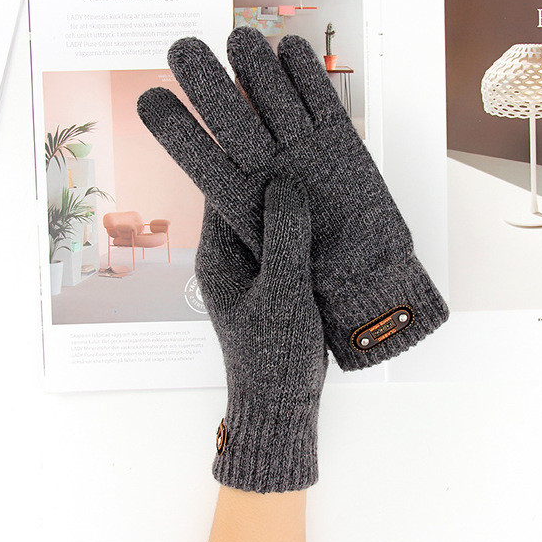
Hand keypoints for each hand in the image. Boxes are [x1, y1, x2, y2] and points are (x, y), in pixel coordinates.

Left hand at [196, 177, 327, 492]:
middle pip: (246, 205)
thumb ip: (284, 239)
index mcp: (217, 257)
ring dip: (289, 204)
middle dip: (272, 181)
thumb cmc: (273, 355)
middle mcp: (229, 258)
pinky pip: (284, 243)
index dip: (244, 165)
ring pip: (268, 223)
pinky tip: (324, 216)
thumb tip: (285, 186)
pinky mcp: (272, 280)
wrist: (280, 400)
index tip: (270, 141)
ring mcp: (251, 270)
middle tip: (300, 153)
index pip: (222, 195)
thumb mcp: (282, 293)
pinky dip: (301, 228)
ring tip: (316, 177)